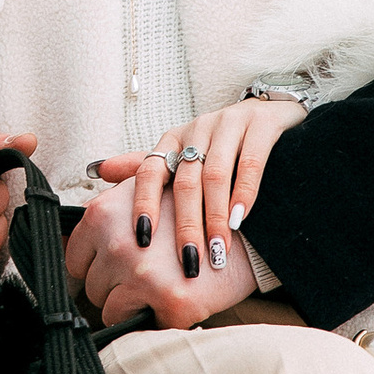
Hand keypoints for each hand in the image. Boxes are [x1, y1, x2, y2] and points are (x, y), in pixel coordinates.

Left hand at [65, 170, 261, 329]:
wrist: (256, 235)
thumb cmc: (204, 210)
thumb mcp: (163, 180)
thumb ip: (126, 178)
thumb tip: (99, 168)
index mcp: (104, 213)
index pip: (74, 258)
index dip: (94, 268)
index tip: (115, 270)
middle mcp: (117, 241)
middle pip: (91, 286)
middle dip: (115, 287)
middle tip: (146, 279)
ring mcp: (141, 273)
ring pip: (110, 310)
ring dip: (131, 306)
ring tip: (159, 289)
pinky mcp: (169, 300)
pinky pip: (140, 326)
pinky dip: (155, 320)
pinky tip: (175, 300)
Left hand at [99, 95, 306, 280]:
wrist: (275, 112)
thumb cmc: (225, 146)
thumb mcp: (186, 155)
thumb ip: (147, 168)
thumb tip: (98, 171)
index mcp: (174, 139)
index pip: (150, 171)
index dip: (143, 204)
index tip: (141, 240)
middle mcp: (197, 129)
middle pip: (185, 182)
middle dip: (185, 225)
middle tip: (187, 260)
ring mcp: (229, 124)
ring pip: (215, 175)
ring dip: (215, 217)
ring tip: (216, 250)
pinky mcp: (261, 125)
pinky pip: (250, 163)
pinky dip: (244, 193)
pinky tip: (240, 220)